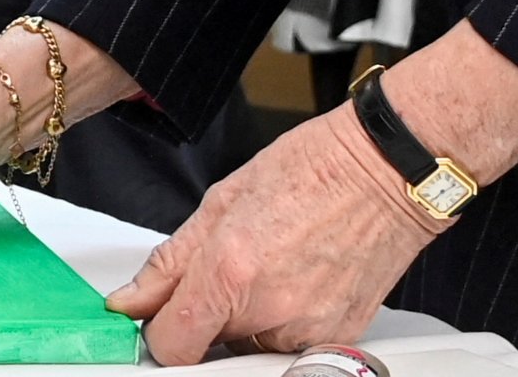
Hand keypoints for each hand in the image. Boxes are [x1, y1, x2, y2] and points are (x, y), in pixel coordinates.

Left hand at [105, 100, 441, 363]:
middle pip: (212, 346)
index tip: (160, 315)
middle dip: (208, 317)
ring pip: (251, 348)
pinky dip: (284, 321)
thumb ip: (172, 260)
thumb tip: (133, 298)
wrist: (384, 170)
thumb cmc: (313, 169)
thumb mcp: (224, 198)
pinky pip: (290, 347)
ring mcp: (306, 332)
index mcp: (231, 270)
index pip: (171, 345)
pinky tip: (298, 275)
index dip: (159, 329)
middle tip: (227, 272)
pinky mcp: (336, 341)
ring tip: (270, 265)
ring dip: (247, 320)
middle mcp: (269, 311)